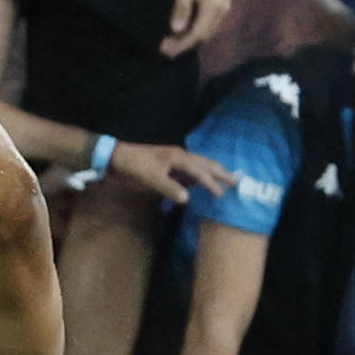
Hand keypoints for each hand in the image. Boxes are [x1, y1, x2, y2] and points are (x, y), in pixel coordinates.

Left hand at [109, 142, 235, 204]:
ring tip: (224, 178)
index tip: (222, 194)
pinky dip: (199, 174)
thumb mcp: (151, 177)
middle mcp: (180, 155)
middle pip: (205, 163)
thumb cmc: (135, 166)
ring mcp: (175, 158)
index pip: (200, 171)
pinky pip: (190, 168)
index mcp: (179, 157)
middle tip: (235, 181)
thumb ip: (169, 188)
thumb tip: (187, 198)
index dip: (211, 183)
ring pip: (199, 164)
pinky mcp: (169, 163)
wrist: (119, 157)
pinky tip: (201, 181)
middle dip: (220, 172)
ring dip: (212, 171)